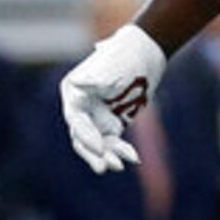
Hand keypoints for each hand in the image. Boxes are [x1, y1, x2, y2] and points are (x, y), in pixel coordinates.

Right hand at [59, 23, 164, 173]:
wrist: (145, 51)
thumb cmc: (124, 56)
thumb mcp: (111, 67)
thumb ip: (96, 80)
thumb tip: (79, 82)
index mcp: (74, 93)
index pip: (75, 119)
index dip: (86, 135)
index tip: (100, 148)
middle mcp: (81, 107)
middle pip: (82, 136)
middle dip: (93, 153)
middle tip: (104, 167)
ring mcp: (96, 116)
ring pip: (97, 143)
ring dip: (107, 155)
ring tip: (119, 166)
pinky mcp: (112, 122)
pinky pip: (113, 142)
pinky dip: (121, 150)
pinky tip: (133, 158)